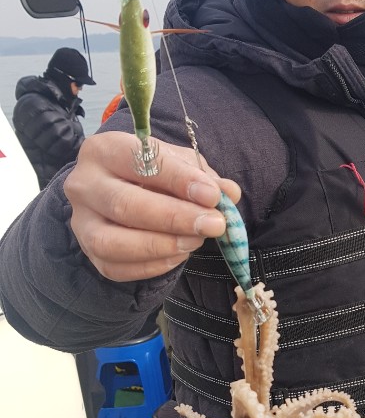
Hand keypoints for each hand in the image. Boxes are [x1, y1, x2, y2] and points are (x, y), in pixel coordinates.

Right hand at [64, 132, 240, 281]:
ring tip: (196, 240)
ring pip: (114, 242)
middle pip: (125, 205)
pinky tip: (179, 254)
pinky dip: (153, 265)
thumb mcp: (179, 164)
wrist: (124, 192)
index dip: (178, 180)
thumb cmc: (154, 174)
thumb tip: (230, 193)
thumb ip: (203, 176)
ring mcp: (81, 223)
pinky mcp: (90, 255)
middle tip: (214, 224)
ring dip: (162, 245)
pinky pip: (117, 268)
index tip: (212, 195)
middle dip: (175, 218)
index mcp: (104, 150)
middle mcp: (84, 184)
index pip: (139, 162)